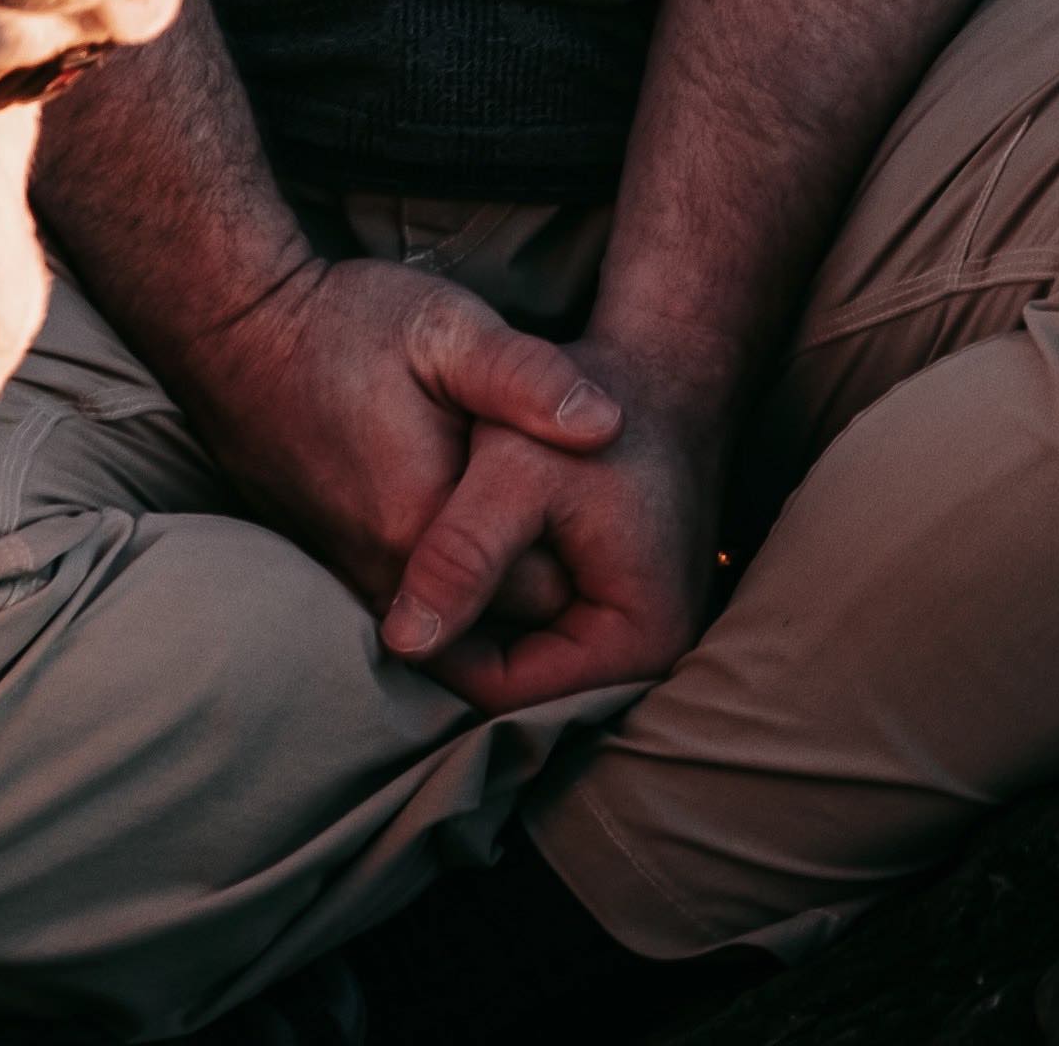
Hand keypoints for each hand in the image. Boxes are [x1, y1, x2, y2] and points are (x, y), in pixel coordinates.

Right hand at [155, 251, 625, 617]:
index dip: (588, 553)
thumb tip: (609, 425)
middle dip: (552, 579)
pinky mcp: (335, 565)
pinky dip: (457, 581)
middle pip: (508, 619)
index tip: (610, 507)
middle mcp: (386, 572)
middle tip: (587, 522)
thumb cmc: (345, 323)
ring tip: (534, 525)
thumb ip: (529, 379)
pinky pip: (420, 604)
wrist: (236, 334)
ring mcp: (354, 575)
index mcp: (426, 524)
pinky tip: (478, 527)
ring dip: (503, 586)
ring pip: (463, 621)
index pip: (548, 593)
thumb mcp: (448, 328)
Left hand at [379, 328, 724, 708]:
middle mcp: (650, 657)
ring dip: (476, 610)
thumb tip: (401, 645)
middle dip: (459, 630)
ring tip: (440, 547)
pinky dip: (500, 592)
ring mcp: (636, 634)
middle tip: (408, 564)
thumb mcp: (517, 472)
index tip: (392, 583)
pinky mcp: (619, 608)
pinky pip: (539, 625)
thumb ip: (461, 554)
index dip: (439, 645)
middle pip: (516, 682)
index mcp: (638, 643)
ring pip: (521, 653)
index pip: (506, 692)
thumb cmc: (597, 405)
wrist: (666, 366)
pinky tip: (472, 542)